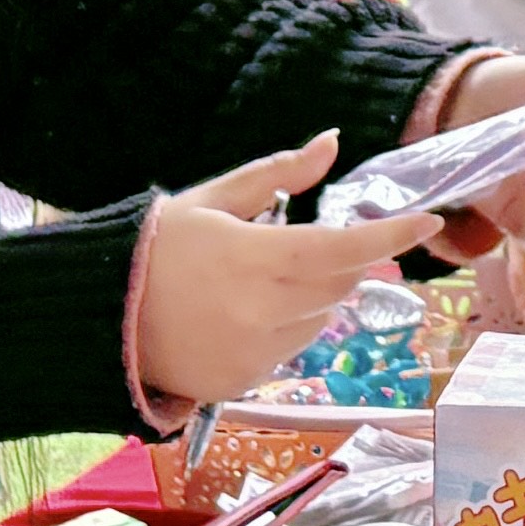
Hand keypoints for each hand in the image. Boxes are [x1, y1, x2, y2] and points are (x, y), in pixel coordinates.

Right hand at [133, 132, 429, 408]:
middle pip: (339, 284)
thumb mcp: (214, 198)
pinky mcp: (244, 383)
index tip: (427, 220)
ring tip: (255, 280)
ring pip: (319, 319)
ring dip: (311, 296)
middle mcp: (263, 312)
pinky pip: (290, 351)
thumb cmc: (156, 248)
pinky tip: (240, 314)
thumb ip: (279, 174)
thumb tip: (332, 142)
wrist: (97, 318)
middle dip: (341, 259)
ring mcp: (255, 354)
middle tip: (306, 241)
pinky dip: (283, 329)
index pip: (344, 248)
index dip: (390, 236)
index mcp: (256, 257)